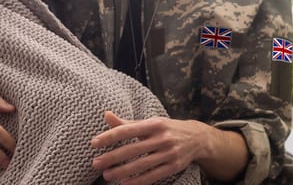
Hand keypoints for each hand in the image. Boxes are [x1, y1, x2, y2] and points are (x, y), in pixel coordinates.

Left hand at [91, 111, 206, 184]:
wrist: (198, 138)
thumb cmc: (166, 129)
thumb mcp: (149, 122)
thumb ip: (127, 122)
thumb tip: (106, 115)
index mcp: (153, 124)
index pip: (127, 130)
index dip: (110, 136)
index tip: (94, 143)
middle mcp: (162, 138)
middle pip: (133, 149)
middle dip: (112, 157)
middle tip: (96, 163)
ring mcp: (169, 153)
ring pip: (142, 164)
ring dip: (122, 171)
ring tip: (107, 175)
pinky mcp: (174, 167)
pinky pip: (153, 176)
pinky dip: (139, 181)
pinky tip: (125, 184)